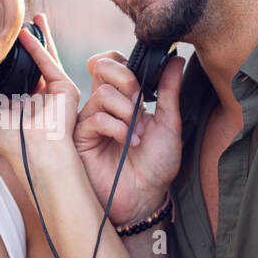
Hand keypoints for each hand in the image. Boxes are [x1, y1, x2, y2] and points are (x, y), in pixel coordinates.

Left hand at [0, 13, 79, 185]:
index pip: (15, 75)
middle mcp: (40, 97)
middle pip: (33, 62)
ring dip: (39, 37)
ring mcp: (55, 92)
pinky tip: (25, 35)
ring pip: (46, 57)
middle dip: (28, 42)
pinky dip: (38, 48)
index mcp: (22, 104)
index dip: (8, 59)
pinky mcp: (66, 89)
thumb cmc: (12, 141)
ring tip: (30, 19)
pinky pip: (49, 62)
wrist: (36, 154)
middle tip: (18, 23)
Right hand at [74, 48, 184, 224]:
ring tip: (137, 133)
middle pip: (102, 66)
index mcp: (121, 98)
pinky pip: (95, 118)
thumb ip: (169, 90)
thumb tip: (176, 59)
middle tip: (140, 104)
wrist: (145, 199)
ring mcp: (90, 120)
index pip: (112, 62)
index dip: (125, 63)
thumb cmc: (155, 166)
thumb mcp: (168, 123)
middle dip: (127, 80)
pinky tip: (127, 142)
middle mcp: (103, 105)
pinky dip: (116, 127)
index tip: (146, 81)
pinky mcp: (81, 138)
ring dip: (127, 111)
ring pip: (103, 93)